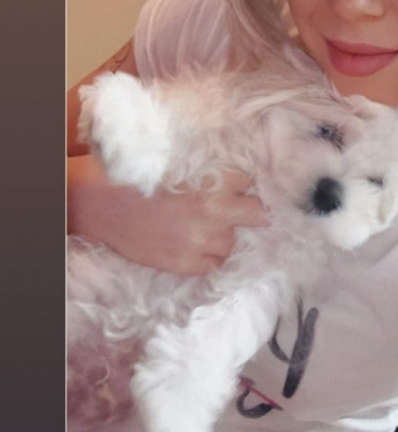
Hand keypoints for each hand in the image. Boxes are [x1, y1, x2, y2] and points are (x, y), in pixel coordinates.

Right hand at [68, 154, 267, 274]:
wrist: (106, 207)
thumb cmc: (141, 181)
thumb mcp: (181, 167)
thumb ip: (210, 173)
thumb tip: (238, 178)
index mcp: (212, 180)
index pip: (248, 180)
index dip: (240, 184)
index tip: (235, 187)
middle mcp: (213, 210)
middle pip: (257, 213)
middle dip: (249, 211)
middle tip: (237, 212)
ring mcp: (201, 240)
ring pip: (231, 242)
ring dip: (221, 236)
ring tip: (199, 229)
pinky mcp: (187, 263)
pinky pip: (213, 264)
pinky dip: (205, 257)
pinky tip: (189, 246)